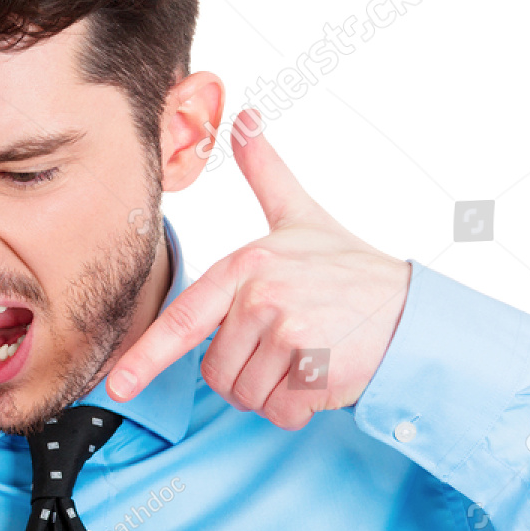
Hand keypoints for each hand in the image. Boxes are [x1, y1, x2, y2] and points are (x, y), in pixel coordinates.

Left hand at [107, 108, 411, 429]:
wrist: (412, 309)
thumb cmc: (349, 270)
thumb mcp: (300, 216)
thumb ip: (266, 172)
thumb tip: (246, 118)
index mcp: (247, 267)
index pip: (184, 319)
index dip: (145, 357)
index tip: (118, 386)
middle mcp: (262, 298)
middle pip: (216, 372)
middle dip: (244, 372)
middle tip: (284, 345)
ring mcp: (287, 334)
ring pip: (245, 396)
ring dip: (271, 391)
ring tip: (303, 357)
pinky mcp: (313, 370)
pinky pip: (278, 412)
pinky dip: (296, 408)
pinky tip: (318, 376)